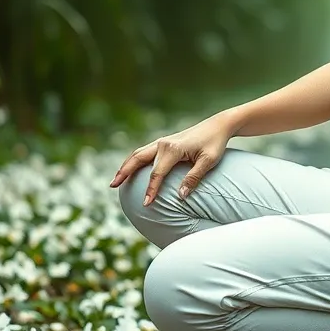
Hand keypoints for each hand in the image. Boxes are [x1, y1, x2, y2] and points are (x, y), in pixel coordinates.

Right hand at [109, 113, 234, 204]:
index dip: (151, 190)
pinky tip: (130, 170)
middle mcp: (163, 143)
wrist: (217, 125)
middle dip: (124, 173)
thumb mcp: (208, 161)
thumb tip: (180, 197)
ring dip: (126, 166)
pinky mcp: (164, 142)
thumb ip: (193, 178)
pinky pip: (144, 152)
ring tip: (116, 180)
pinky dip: (134, 161)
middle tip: (112, 186)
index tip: (146, 204)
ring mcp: (162, 141)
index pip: (157, 173)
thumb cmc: (214, 144)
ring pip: (138, 154)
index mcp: (172, 149)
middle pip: (138, 159)